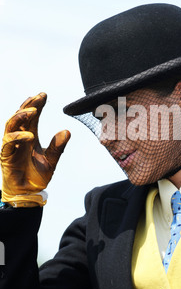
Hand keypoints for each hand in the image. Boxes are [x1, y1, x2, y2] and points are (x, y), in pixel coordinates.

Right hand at [0, 92, 70, 206]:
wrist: (28, 194)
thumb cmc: (37, 176)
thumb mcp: (51, 161)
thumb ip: (58, 147)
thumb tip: (67, 131)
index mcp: (30, 137)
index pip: (32, 117)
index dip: (36, 105)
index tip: (44, 94)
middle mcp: (19, 138)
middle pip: (20, 116)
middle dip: (29, 105)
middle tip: (38, 97)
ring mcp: (11, 146)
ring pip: (11, 125)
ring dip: (20, 116)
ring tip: (33, 111)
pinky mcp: (6, 156)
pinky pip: (8, 143)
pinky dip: (18, 137)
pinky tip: (29, 136)